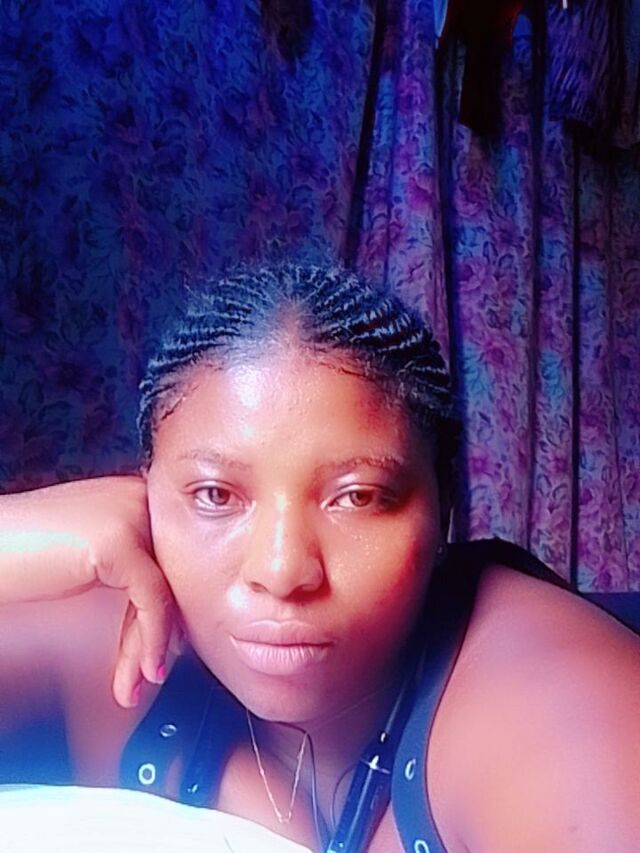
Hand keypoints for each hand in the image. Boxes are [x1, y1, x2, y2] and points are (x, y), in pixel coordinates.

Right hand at [0, 475, 178, 707]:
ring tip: (135, 684)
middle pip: (172, 575)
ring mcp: (131, 514)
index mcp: (135, 494)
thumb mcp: (92, 558)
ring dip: (150, 646)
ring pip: (165, 591)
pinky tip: (146, 669)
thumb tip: (174, 616)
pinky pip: (152, 599)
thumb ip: (132, 569)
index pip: (171, 560)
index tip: (155, 651)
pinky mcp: (117, 541)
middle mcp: (139, 497)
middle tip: (148, 674)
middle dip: (159, 632)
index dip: (164, 611)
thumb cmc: (20, 555)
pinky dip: (151, 640)